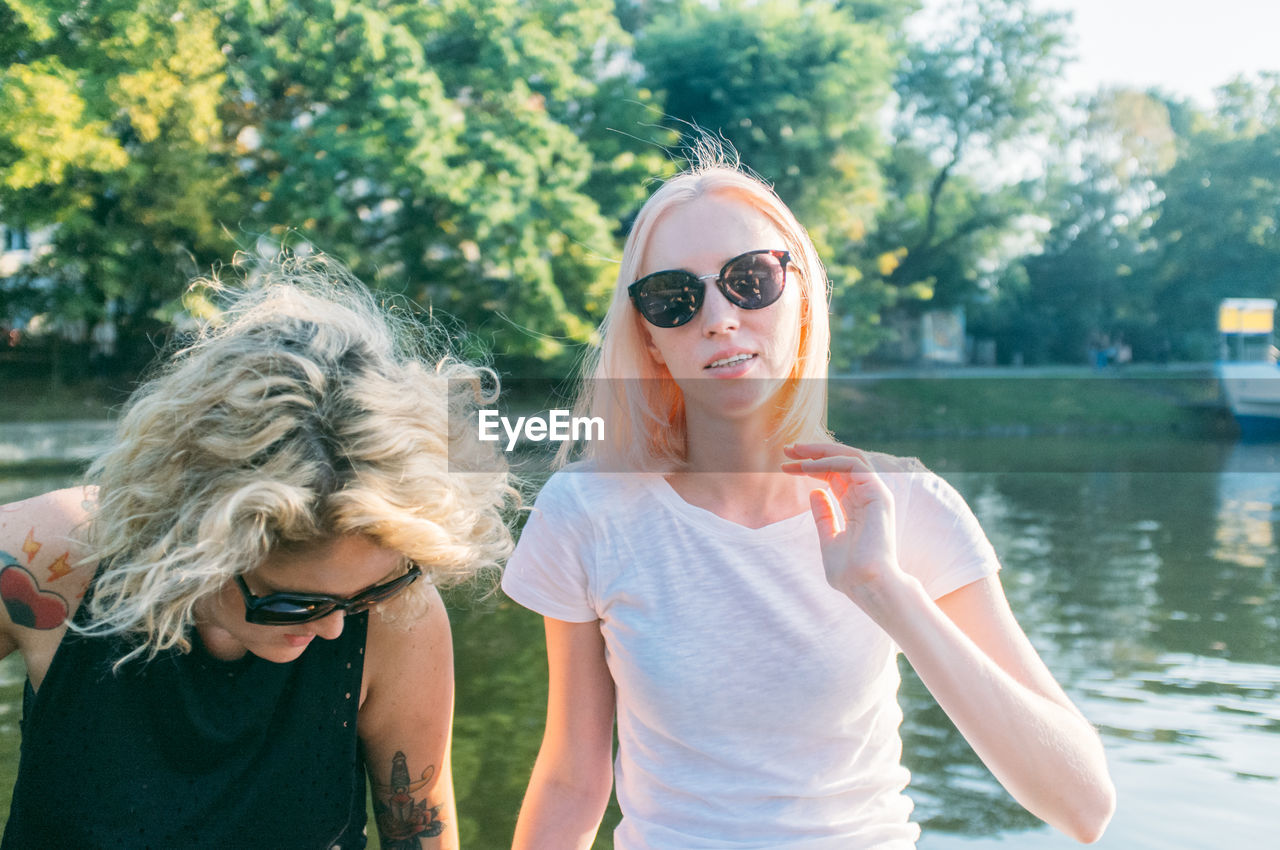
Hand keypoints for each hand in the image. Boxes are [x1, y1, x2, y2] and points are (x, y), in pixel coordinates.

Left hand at [781, 443, 909, 610]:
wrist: (866, 585)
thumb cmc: (850, 572)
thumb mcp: (829, 540)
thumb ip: (824, 516)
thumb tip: (814, 493)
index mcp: (857, 507)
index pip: (834, 476)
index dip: (810, 468)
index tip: (785, 466)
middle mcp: (867, 496)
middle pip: (840, 463)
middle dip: (813, 453)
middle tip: (787, 449)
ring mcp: (875, 493)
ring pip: (849, 457)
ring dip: (821, 451)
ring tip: (795, 451)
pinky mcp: (877, 493)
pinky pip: (853, 465)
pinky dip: (830, 461)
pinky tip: (807, 466)